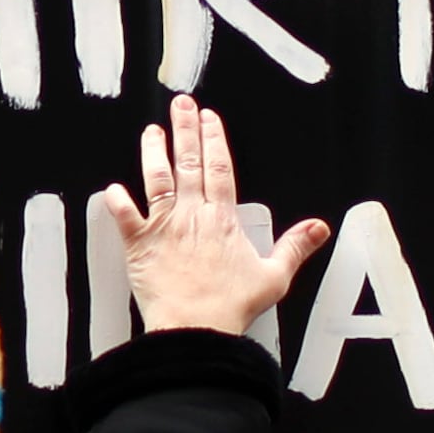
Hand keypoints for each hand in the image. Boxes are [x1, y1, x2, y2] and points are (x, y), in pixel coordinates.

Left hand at [95, 95, 326, 340]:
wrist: (196, 328)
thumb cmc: (231, 306)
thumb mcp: (274, 276)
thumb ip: (295, 247)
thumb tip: (319, 227)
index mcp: (222, 219)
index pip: (218, 168)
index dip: (213, 139)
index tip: (209, 118)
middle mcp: (192, 215)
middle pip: (188, 163)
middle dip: (185, 130)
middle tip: (181, 104)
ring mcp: (164, 227)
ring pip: (156, 179)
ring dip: (153, 153)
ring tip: (151, 132)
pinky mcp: (139, 244)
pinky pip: (125, 216)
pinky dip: (118, 200)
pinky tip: (113, 187)